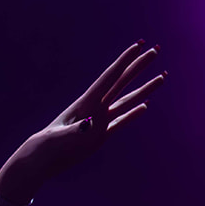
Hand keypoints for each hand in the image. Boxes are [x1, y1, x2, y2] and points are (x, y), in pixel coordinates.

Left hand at [0, 41, 167, 198]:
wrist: (42, 160)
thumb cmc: (48, 146)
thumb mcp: (61, 137)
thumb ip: (76, 130)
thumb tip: (89, 125)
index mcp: (86, 103)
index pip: (109, 77)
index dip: (124, 61)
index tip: (138, 46)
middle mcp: (96, 108)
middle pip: (122, 82)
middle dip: (139, 67)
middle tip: (155, 50)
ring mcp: (99, 121)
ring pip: (127, 101)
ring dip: (144, 89)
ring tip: (161, 76)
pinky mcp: (100, 136)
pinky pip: (121, 122)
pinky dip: (133, 115)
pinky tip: (145, 106)